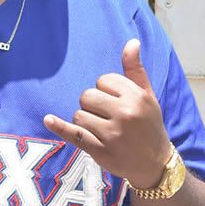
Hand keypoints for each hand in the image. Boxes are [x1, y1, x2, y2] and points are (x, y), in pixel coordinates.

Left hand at [43, 39, 172, 189]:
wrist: (155, 163)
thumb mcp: (148, 96)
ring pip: (79, 115)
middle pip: (88, 96)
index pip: (104, 80)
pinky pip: (74, 134)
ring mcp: (111, 134)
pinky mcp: (100, 151)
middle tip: (107, 117)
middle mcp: (125, 114)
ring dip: (85, 120)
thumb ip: (135, 70)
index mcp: (136, 97)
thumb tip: (132, 42)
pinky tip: (48, 119)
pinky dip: (59, 127)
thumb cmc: (150, 125)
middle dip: (93, 104)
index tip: (116, 102)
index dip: (106, 90)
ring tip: (102, 129)